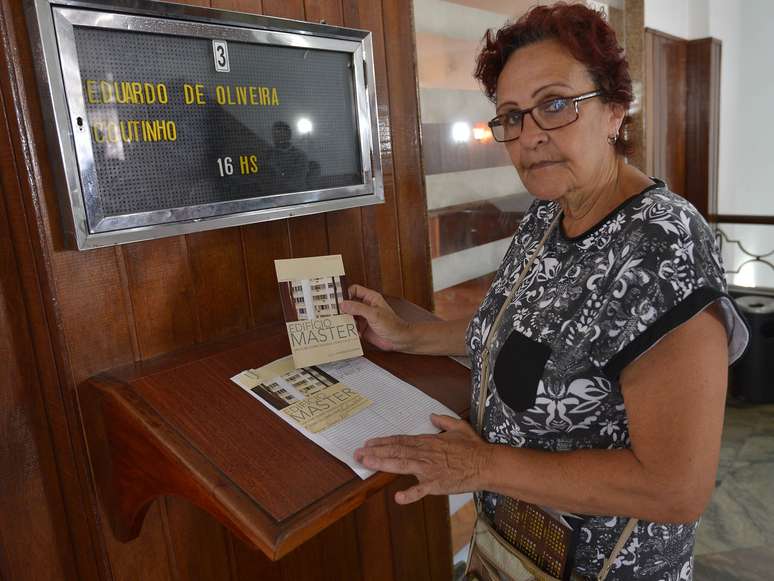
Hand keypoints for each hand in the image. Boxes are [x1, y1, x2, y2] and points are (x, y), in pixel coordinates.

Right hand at [340, 284, 412, 350]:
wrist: (399, 340)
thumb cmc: (392, 325)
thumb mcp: (374, 314)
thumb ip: (358, 308)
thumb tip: (343, 304)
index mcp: (370, 298)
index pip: (354, 290)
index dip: (345, 293)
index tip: (337, 300)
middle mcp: (366, 307)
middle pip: (349, 303)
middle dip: (341, 308)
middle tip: (331, 313)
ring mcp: (364, 318)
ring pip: (349, 316)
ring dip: (343, 320)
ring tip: (336, 323)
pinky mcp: (362, 329)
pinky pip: (351, 327)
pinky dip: (348, 330)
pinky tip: (346, 333)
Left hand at [353, 414, 491, 503]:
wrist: (487, 464)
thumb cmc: (474, 448)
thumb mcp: (459, 427)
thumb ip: (444, 421)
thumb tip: (432, 416)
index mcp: (429, 441)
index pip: (401, 440)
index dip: (383, 442)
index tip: (368, 443)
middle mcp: (425, 453)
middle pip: (396, 450)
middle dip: (375, 451)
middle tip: (357, 453)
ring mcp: (430, 469)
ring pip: (402, 464)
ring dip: (383, 463)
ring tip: (366, 463)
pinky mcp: (437, 484)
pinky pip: (421, 490)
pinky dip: (410, 494)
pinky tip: (398, 497)